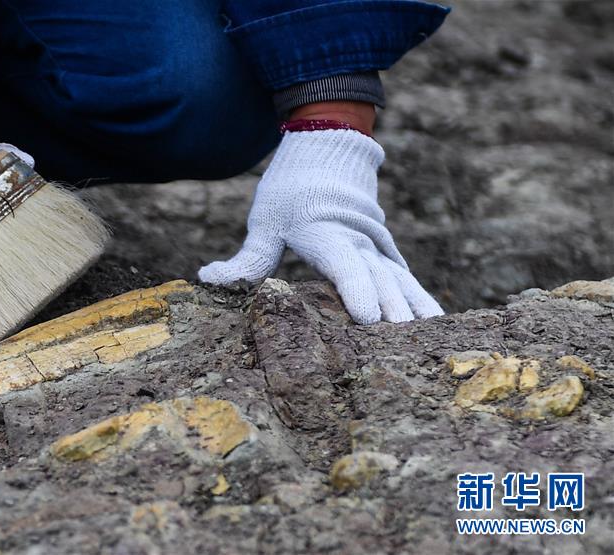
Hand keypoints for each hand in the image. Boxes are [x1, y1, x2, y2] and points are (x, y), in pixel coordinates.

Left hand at [198, 129, 443, 323]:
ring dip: (414, 306)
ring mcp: (375, 244)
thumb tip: (208, 278)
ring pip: (399, 278)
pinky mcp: (383, 249)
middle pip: (380, 279)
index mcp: (327, 234)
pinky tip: (432, 319)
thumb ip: (246, 258)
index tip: (369, 318)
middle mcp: (358, 241)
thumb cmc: (291, 189)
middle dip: (393, 311)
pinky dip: (418, 296)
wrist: (327, 150)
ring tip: (430, 335)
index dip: (356, 291)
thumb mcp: (265, 222)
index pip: (346, 266)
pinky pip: (404, 276)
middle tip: (405, 344)